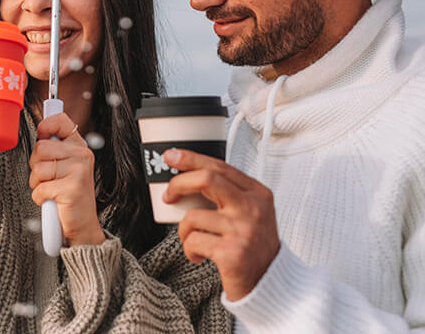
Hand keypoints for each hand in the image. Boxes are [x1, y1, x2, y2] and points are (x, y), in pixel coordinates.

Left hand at [28, 113, 104, 245]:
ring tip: (52, 190)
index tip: (43, 137)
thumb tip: (40, 130)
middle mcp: (82, 155)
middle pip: (40, 147)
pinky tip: (54, 201)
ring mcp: (79, 171)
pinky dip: (40, 198)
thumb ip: (54, 148)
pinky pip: (39, 188)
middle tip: (49, 177)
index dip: (45, 127)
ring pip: (37, 169)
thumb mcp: (65, 166)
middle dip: (36, 165)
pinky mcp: (72, 188)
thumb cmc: (69, 195)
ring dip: (37, 184)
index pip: (60, 120)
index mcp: (79, 147)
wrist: (83, 225)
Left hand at [164, 148, 279, 300]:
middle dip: (179, 183)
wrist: (270, 283)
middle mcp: (254, 209)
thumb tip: (188, 176)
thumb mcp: (250, 213)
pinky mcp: (233, 253)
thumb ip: (228, 194)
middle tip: (168, 195)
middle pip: (207, 179)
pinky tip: (199, 256)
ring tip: (194, 240)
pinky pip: (193, 241)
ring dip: (184, 230)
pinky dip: (189, 249)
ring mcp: (244, 230)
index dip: (191, 159)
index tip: (171, 156)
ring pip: (193, 216)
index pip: (220, 167)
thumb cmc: (253, 247)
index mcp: (258, 194)